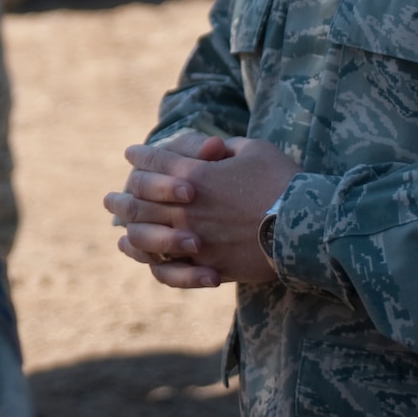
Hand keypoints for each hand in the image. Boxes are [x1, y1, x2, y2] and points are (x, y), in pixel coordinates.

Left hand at [104, 136, 296, 288]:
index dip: (141, 156)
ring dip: (126, 226)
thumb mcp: (255, 150)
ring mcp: (193, 240)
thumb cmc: (283, 182)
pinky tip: (137, 253)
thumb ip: (225, 148)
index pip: (155, 161)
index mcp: (195, 174)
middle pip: (140, 200)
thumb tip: (211, 150)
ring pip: (144, 234)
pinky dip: (147, 260)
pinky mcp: (206, 266)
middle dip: (123, 195)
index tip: (131, 154)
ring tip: (117, 225)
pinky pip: (165, 268)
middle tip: (110, 198)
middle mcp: (186, 208)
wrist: (306, 227)